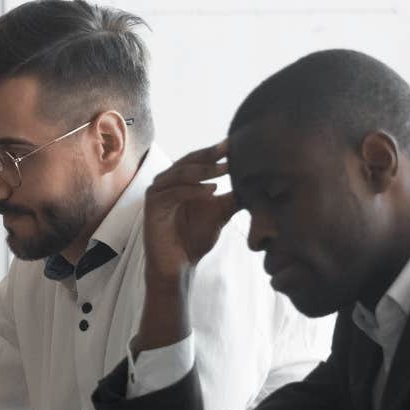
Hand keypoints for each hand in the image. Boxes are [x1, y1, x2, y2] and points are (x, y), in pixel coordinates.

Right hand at [135, 141, 239, 350]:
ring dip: (202, 170)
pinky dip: (192, 190)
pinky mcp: (152, 207)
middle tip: (230, 148)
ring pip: (179, 174)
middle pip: (187, 161)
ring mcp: (157, 194)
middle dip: (210, 155)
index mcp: (180, 181)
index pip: (198, 160)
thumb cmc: (195, 238)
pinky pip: (172, 193)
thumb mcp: (220, 213)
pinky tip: (211, 190)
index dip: (216, 152)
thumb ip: (233, 197)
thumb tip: (257, 183)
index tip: (237, 143)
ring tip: (224, 168)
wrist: (178, 265)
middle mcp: (165, 183)